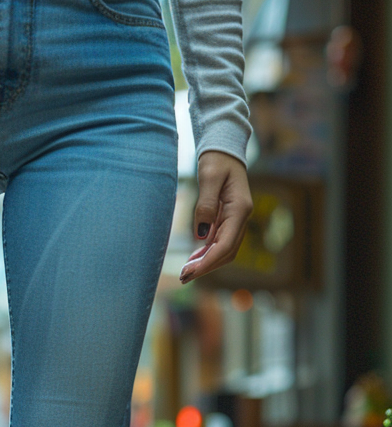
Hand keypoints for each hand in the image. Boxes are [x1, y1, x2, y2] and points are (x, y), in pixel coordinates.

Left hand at [181, 151, 252, 283]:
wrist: (224, 149)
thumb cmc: (217, 160)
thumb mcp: (208, 177)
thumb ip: (205, 205)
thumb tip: (201, 235)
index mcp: (240, 209)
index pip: (226, 245)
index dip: (208, 262)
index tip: (191, 272)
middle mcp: (241, 217)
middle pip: (227, 253)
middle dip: (206, 267)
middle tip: (184, 276)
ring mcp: (236, 219)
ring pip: (224, 250)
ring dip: (207, 262)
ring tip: (187, 271)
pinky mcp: (228, 219)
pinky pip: (220, 241)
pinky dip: (207, 253)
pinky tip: (194, 258)